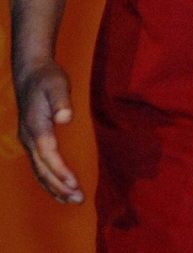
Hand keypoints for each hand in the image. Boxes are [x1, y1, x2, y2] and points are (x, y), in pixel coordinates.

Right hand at [15, 61, 83, 203]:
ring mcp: (29, 141)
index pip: (48, 155)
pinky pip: (39, 166)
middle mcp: (29, 138)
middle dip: (59, 187)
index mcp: (35, 128)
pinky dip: (48, 180)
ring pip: (39, 172)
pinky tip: (59, 188)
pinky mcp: (33, 141)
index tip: (74, 183)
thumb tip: (65, 118)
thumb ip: (62, 101)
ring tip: (71, 201)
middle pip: (42, 169)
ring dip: (54, 188)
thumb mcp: (57, 85)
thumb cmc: (47, 79)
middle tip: (79, 200)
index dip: (60, 171)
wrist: (31, 74)